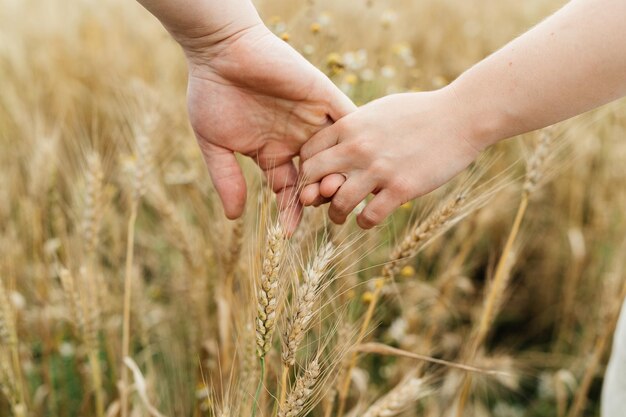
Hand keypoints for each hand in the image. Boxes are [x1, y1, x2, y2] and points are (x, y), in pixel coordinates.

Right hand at [182, 23, 354, 233]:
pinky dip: (354, 138)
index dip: (290, 210)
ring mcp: (312, 118)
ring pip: (336, 154)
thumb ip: (227, 179)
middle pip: (318, 176)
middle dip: (319, 195)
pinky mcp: (324, 96)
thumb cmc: (211, 94)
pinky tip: (356, 158)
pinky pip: (348, 119)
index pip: (289, 189)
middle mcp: (296, 139)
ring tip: (332, 190)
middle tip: (318, 208)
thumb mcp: (216, 144)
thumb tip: (234, 217)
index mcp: (272, 152)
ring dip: (338, 173)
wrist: (220, 50)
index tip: (288, 231)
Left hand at [299, 89, 480, 228]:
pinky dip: (364, 222)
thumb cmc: (420, 112)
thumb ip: (355, 127)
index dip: (308, 170)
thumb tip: (338, 140)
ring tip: (342, 217)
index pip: (307, 153)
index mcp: (349, 126)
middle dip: (314, 194)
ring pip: (338, 204)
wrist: (460, 116)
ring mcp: (379, 169)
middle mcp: (358, 148)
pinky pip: (369, 217)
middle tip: (323, 202)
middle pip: (313, 178)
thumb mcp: (379, 111)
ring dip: (337, 215)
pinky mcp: (401, 188)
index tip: (316, 179)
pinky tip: (368, 218)